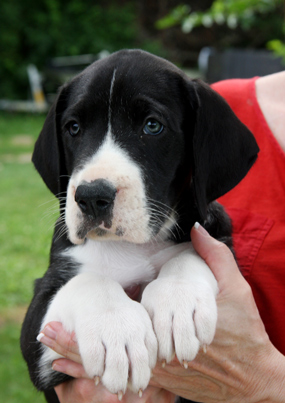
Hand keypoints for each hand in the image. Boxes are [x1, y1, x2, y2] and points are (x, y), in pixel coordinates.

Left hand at [39, 224, 284, 401]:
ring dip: (85, 363)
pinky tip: (81, 374)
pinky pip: (133, 379)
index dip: (91, 328)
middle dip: (78, 346)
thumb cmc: (244, 330)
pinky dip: (103, 378)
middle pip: (114, 348)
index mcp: (172, 321)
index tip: (57, 322)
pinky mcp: (168, 381)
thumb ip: (214, 256)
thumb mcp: (234, 288)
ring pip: (117, 366)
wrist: (253, 375)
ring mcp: (163, 369)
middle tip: (48, 335)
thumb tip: (196, 227)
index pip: (123, 324)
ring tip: (56, 352)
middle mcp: (161, 349)